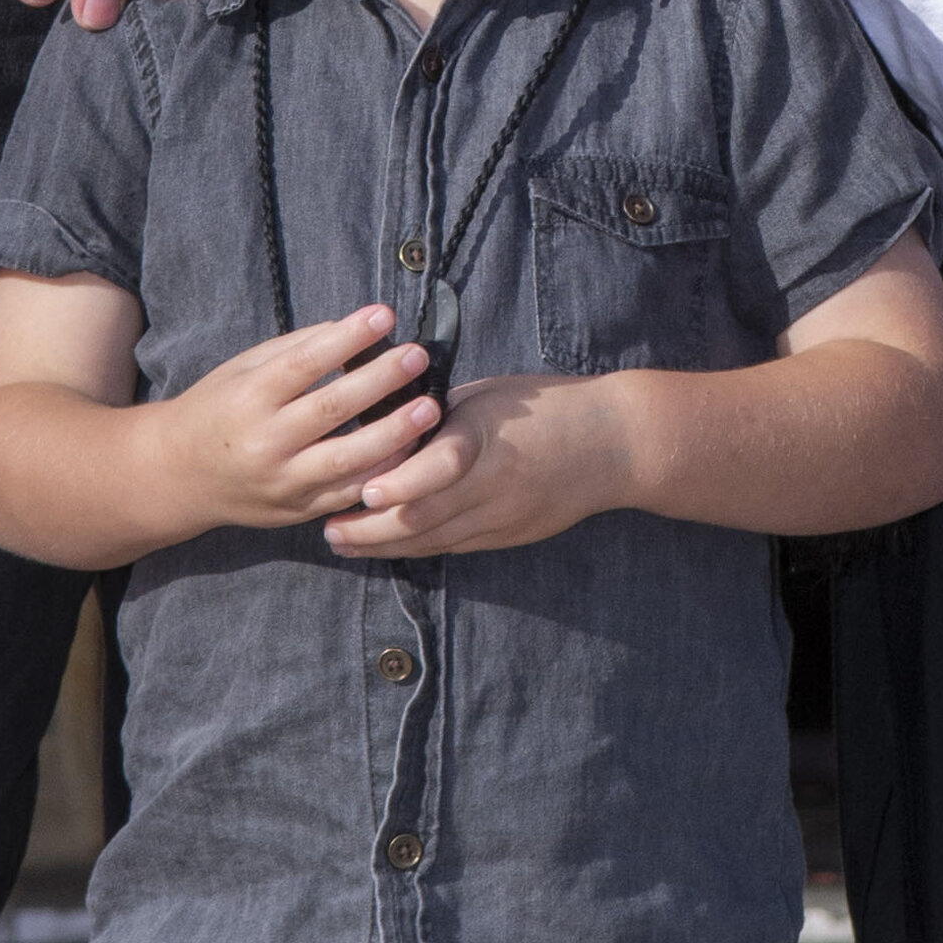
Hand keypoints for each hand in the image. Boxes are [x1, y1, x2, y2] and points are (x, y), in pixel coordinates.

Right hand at [152, 304, 442, 531]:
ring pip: (347, 460)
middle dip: (380, 381)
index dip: (347, 338)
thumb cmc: (217, 408)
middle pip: (332, 409)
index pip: (304, 363)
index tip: (384, 315)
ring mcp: (282, 482)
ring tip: (428, 408)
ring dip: (394, 434)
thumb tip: (352, 329)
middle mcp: (264, 442)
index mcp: (248, 398)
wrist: (178, 476)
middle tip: (418, 356)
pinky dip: (382, 474)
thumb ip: (294, 349)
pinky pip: (347, 494)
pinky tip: (412, 452)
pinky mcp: (297, 511)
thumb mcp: (241, 369)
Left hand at [323, 363, 623, 561]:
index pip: (442, 465)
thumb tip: (386, 428)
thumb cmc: (547, 406)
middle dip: (371, 527)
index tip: (363, 488)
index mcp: (490, 437)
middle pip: (426, 515)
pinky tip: (384, 546)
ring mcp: (502, 517)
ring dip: (383, 544)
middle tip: (329, 527)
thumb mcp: (490, 396)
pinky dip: (415, 546)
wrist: (613, 445)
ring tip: (342, 542)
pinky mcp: (508, 535)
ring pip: (434, 539)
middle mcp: (494, 484)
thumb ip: (441, 416)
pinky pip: (453, 546)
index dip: (401, 481)